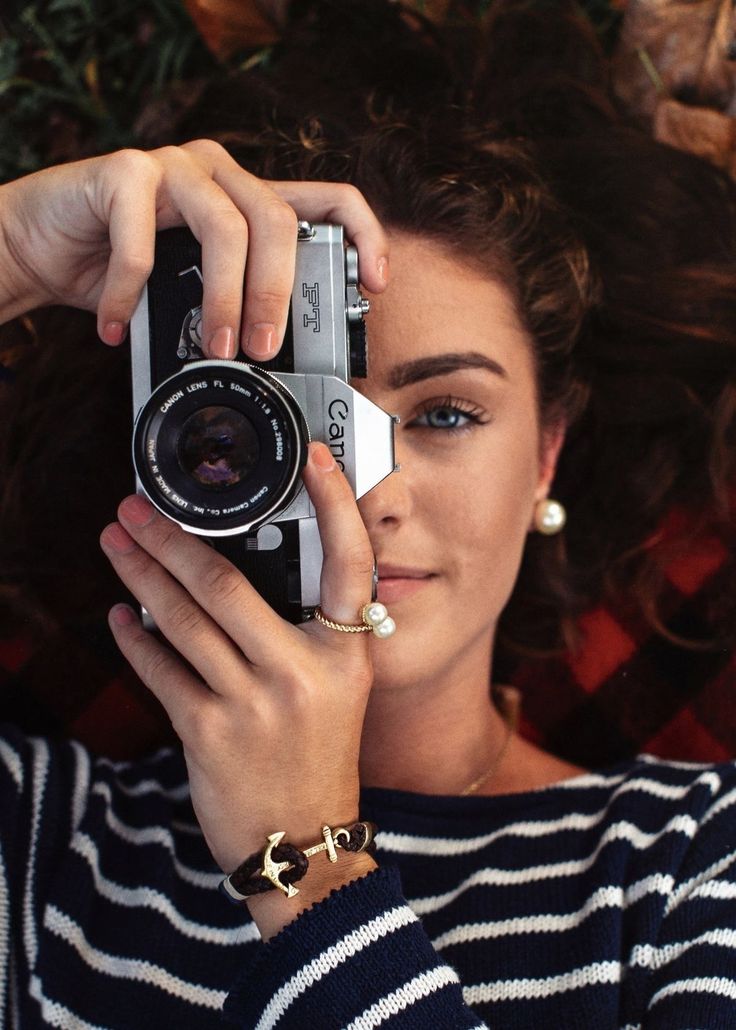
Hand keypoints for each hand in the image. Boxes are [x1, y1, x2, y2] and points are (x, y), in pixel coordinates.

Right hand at [0, 140, 388, 355]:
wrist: (42, 245)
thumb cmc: (123, 270)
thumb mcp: (192, 293)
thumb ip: (233, 304)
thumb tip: (281, 359)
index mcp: (249, 201)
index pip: (329, 200)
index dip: (364, 236)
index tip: (376, 284)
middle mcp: (220, 176)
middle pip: (277, 221)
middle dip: (277, 294)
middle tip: (264, 349)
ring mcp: (173, 167)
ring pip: (224, 226)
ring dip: (223, 298)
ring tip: (213, 347)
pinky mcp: (123, 172)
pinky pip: (141, 239)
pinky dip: (129, 293)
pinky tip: (116, 325)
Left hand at [99, 441, 377, 936]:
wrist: (302, 841)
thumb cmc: (319, 755)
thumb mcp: (339, 688)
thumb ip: (306, 631)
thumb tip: (243, 571)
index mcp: (345, 654)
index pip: (350, 563)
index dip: (335, 505)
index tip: (312, 458)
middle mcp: (302, 673)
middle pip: (226, 584)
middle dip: (169, 538)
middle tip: (134, 507)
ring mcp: (253, 704)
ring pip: (182, 620)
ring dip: (140, 575)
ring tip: (115, 543)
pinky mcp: (208, 734)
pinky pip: (160, 671)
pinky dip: (134, 640)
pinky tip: (118, 616)